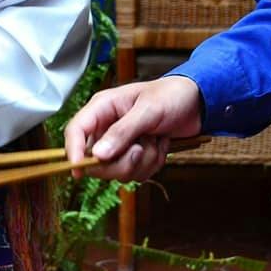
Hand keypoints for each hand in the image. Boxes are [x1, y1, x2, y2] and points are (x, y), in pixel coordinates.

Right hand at [64, 76, 203, 180]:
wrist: (197, 103)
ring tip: (156, 140)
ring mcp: (120, 144)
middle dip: (122, 162)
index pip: (76, 132)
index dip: (73, 152)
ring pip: (117, 171)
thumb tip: (98, 155)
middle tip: (141, 149)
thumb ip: (122, 132)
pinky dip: (152, 164)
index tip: (78, 171)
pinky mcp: (133, 156)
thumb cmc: (171, 96)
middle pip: (95, 161)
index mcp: (102, 109)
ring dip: (143, 161)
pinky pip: (135, 174)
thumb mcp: (148, 110)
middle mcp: (106, 128)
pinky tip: (160, 145)